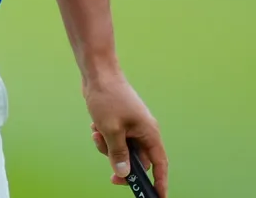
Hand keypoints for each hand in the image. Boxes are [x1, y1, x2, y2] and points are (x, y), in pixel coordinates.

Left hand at [86, 74, 166, 190]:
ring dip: (108, 149)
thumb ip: (118, 154)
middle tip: (111, 177)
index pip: (159, 164)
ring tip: (98, 134)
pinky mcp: (120, 123)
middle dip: (122, 165)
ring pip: (122, 151)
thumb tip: (124, 174)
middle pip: (137, 161)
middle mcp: (143, 131)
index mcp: (149, 133)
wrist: (98, 73)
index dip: (160, 182)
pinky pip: (114, 140)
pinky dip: (104, 138)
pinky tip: (95, 126)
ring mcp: (131, 127)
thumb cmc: (108, 98)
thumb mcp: (111, 130)